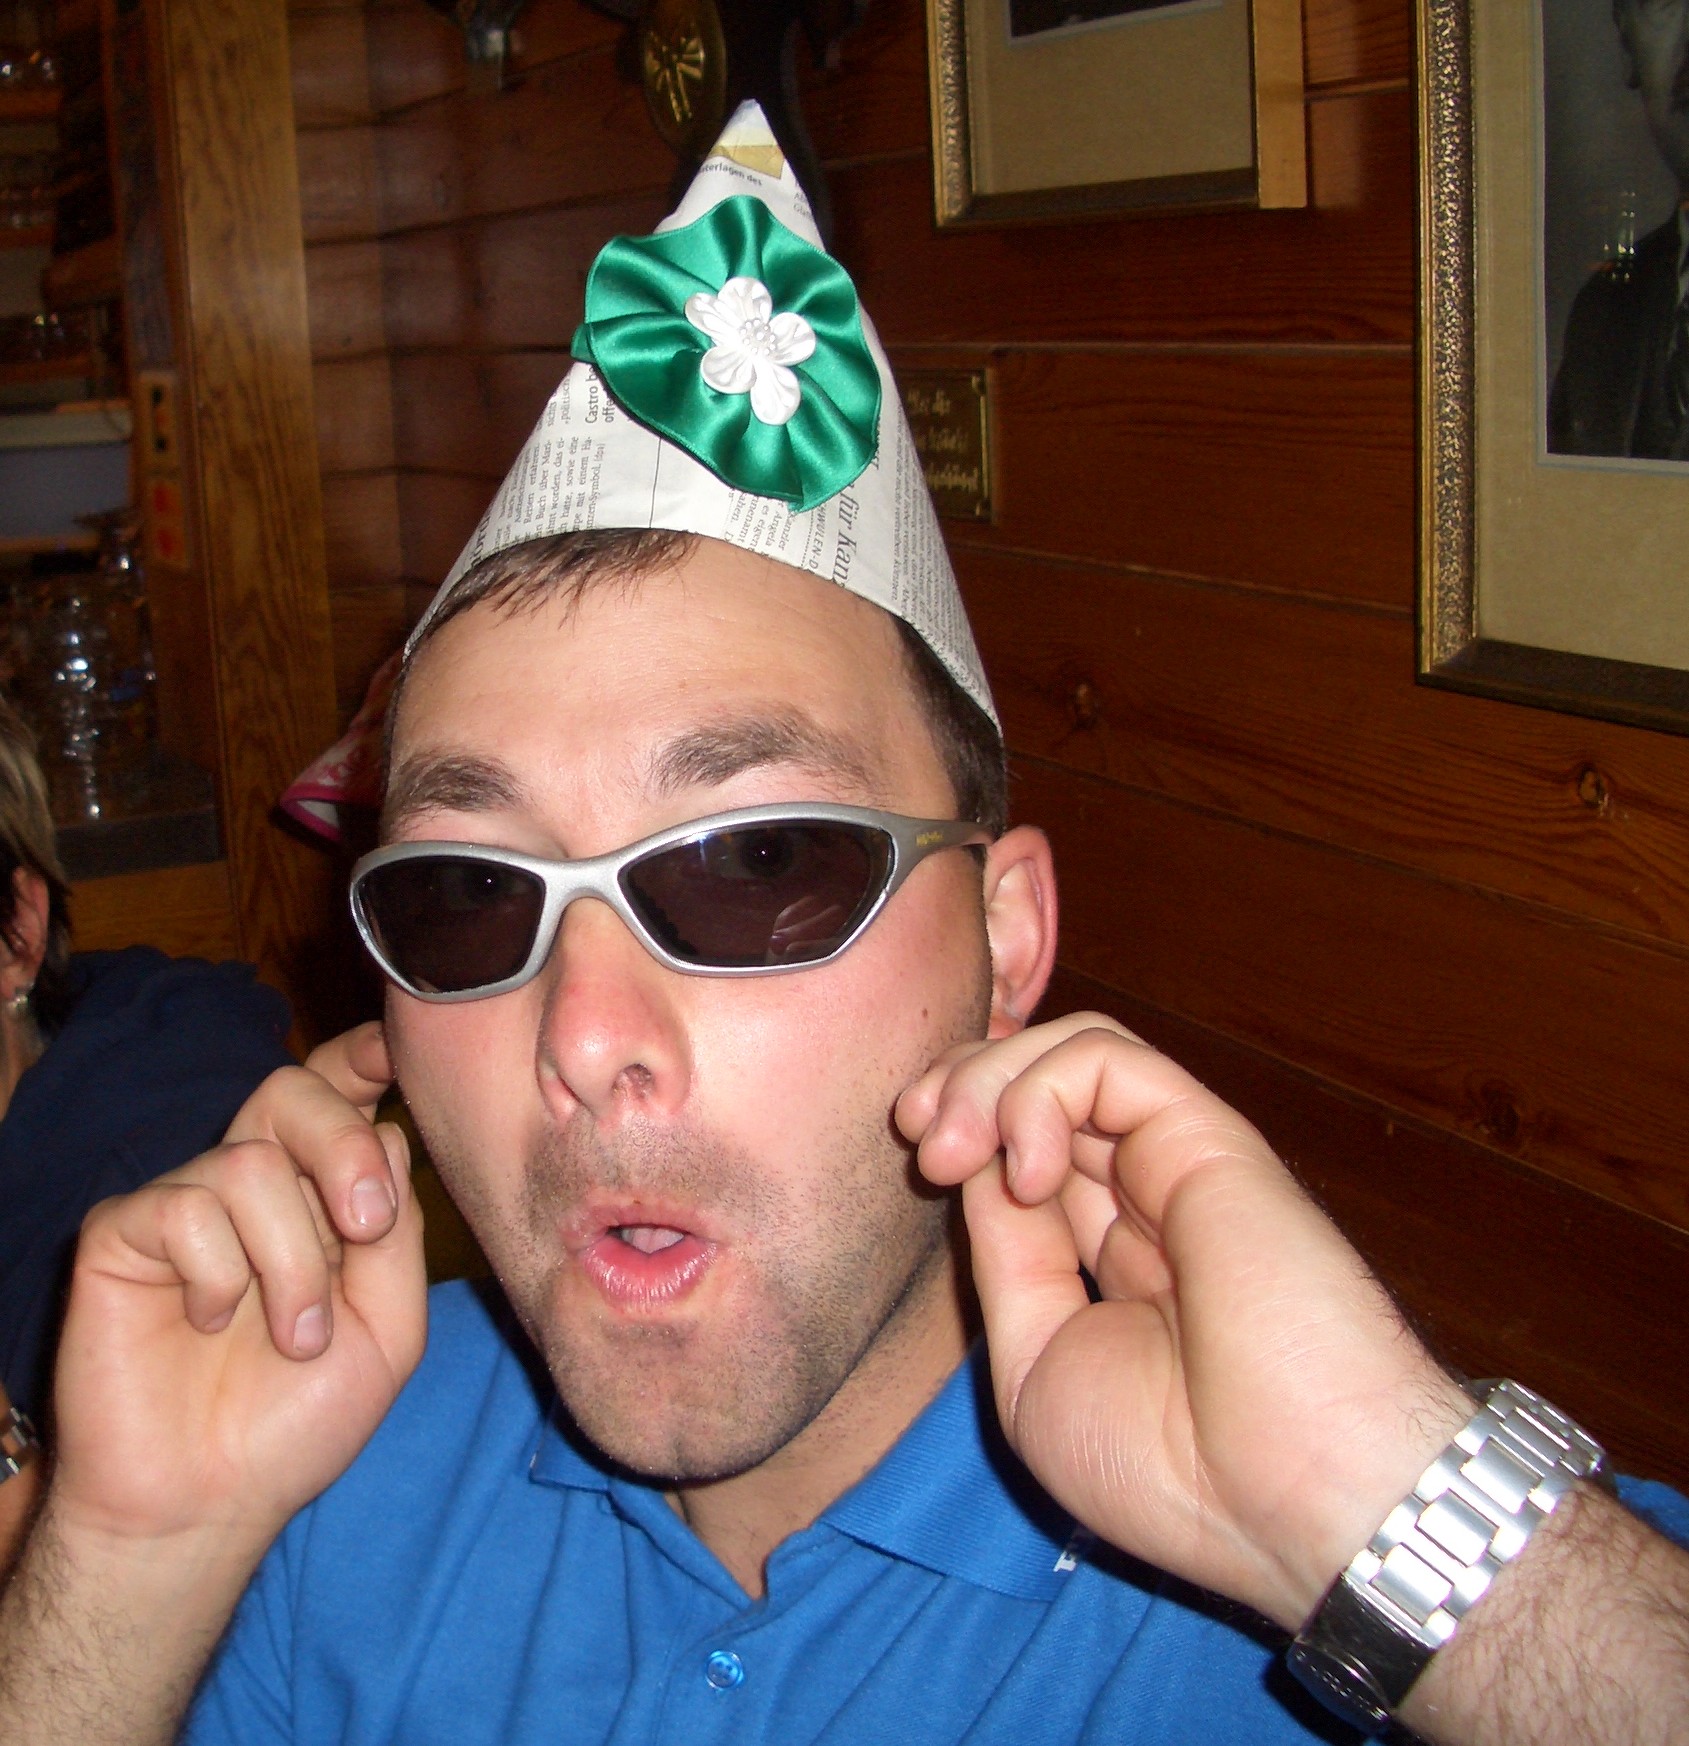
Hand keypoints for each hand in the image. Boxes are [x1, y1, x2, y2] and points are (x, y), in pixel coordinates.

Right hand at [50, 1023, 427, 1555]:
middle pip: (293, 1090)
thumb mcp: (389, 1321)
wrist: (212, 1501)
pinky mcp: (123, 1233)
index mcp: (323, 1193)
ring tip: (294, 1335)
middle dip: (343, 1146)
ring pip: (249, 1163)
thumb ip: (398, 1228)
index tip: (393, 1045)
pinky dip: (219, 1275)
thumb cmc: (300, 1416)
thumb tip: (392, 1135)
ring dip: (292, 1260)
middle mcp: (256, 1183)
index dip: (363, 1055)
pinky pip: (183, 1207)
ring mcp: (187, 1203)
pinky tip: (208, 1325)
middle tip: (364, 1227)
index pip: (339, 1092)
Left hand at [897, 1012, 1470, 1629]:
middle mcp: (1145, 1196)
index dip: (960, 1129)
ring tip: (955, 1148)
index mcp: (1112, 1256)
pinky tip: (1029, 1168)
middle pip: (1038, 1085)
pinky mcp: (1206, 1134)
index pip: (1019, 1149)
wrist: (1282, 1495)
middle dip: (958, 1086)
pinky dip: (1042, 1088)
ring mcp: (1176, 1162)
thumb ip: (1008, 1258)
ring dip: (988, 1077)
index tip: (918, 1161)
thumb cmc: (1166, 1466)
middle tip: (919, 1136)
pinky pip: (1107, 1059)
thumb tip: (974, 1168)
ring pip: (1070, 1052)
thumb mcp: (1036, 1366)